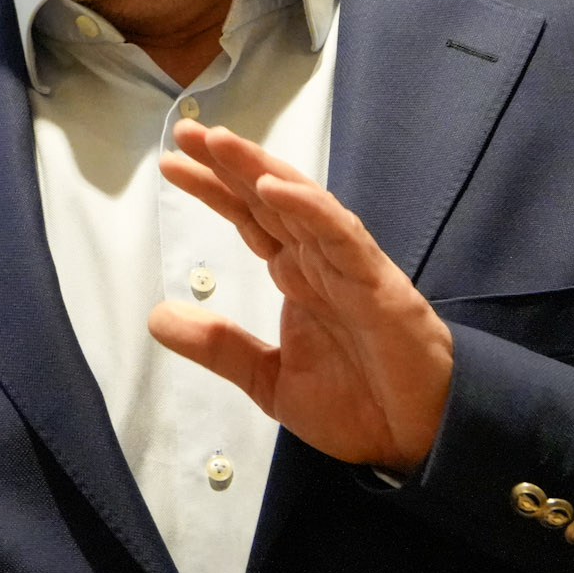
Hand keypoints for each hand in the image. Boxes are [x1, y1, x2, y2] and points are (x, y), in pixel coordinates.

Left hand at [149, 121, 452, 473]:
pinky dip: (309, 209)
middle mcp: (320, 261)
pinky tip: (274, 188)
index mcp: (297, 276)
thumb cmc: (357, 406)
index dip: (214, 188)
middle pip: (270, 198)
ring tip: (219, 142)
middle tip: (185, 130)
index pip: (249, 217)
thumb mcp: (270, 380)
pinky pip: (341, 236)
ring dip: (261, 169)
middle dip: (229, 162)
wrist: (418, 442)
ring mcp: (349, 268)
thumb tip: (155, 318)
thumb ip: (220, 347)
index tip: (171, 164)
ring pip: (302, 204)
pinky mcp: (377, 285)